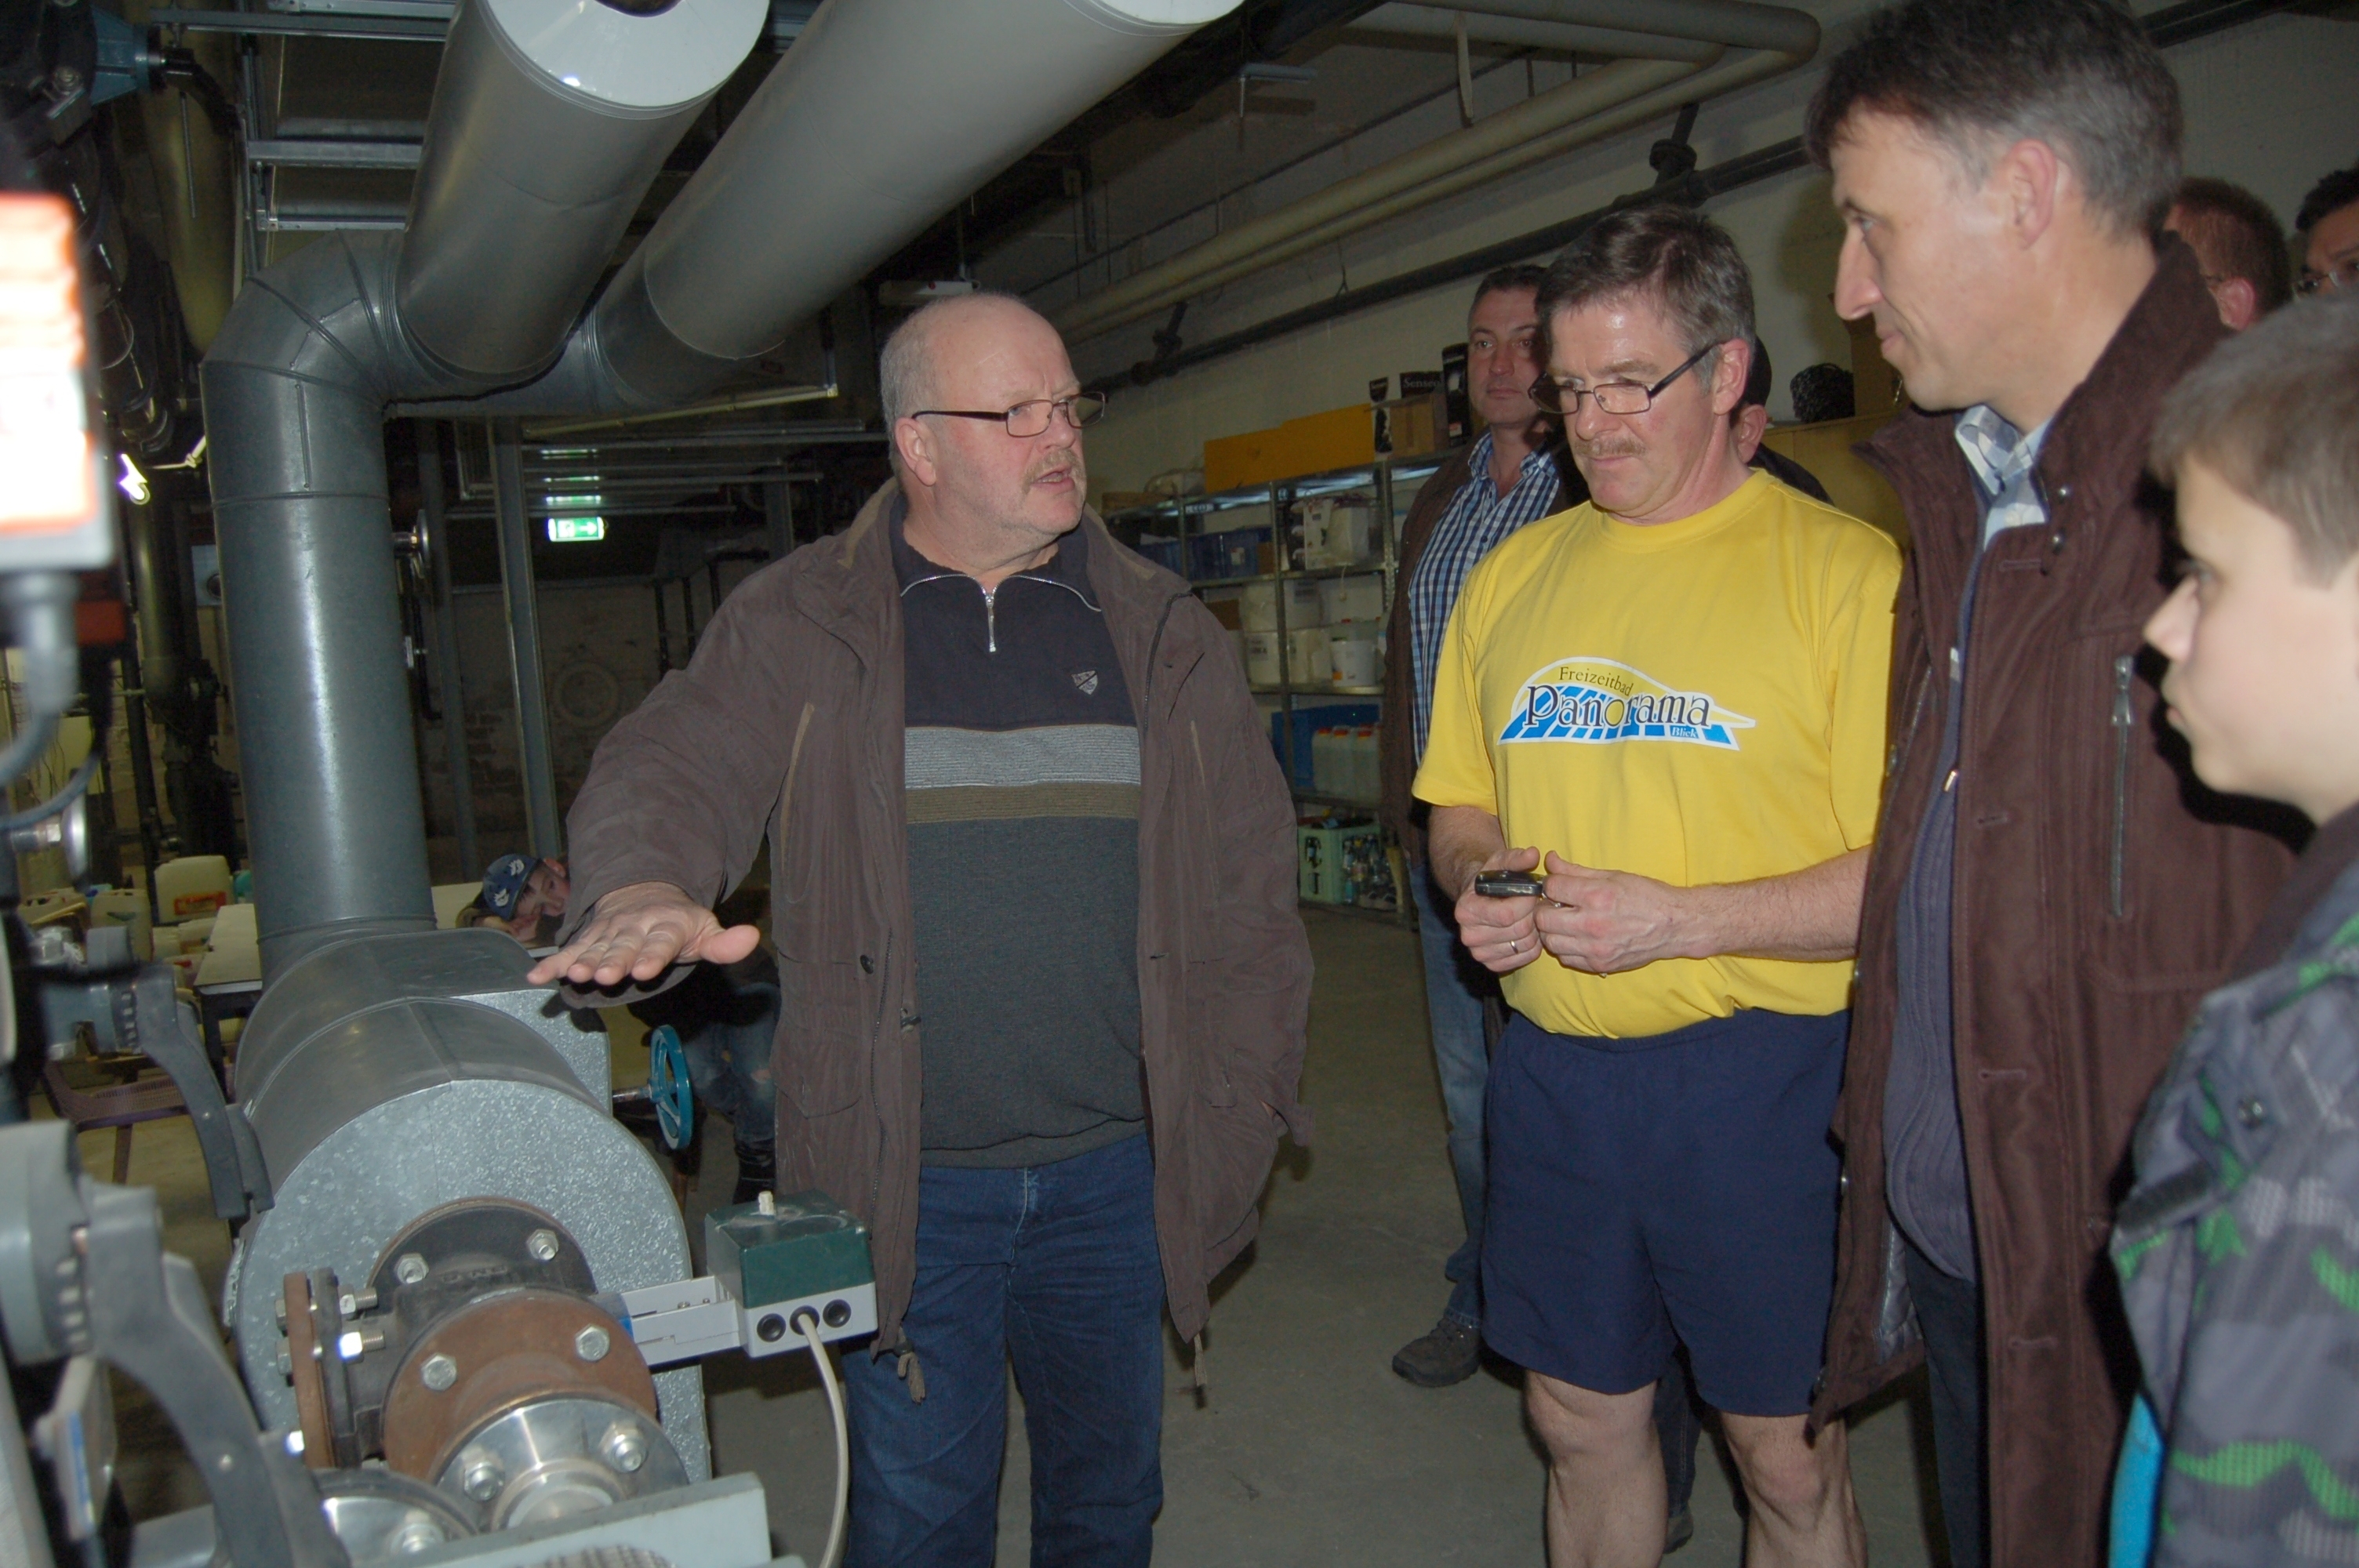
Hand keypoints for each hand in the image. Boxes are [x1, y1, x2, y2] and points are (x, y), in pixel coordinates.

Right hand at [525, 880, 761, 988]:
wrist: (645, 893)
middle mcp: (634, 928)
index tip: (645, 969)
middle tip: (607, 975)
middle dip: (614, 960)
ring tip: (573, 974)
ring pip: (595, 949)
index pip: (661, 942)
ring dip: (583, 961)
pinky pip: (568, 951)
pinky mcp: (589, 939)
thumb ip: (724, 943)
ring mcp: (609, 933)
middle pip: (623, 947)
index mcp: (667, 926)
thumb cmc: (680, 923)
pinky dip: (551, 963)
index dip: (653, 955)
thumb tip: (752, 937)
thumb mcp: (705, 931)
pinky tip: (534, 976)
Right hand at [1453, 845, 1545, 973]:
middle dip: (1533, 914)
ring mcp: (1479, 953)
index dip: (1527, 901)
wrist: (1479, 900)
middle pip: (1518, 930)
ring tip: (1531, 915)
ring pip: (1525, 944)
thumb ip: (1516, 858)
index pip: (1506, 914)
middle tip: (1534, 904)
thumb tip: (1533, 854)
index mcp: (1466, 910)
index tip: (1533, 892)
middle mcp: (1468, 935)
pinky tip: (1528, 931)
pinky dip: (1534, 945)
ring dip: (1536, 929)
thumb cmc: (1491, 879)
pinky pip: (1526, 958)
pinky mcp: (1492, 964)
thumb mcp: (1500, 862)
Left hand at [1534, 853, 1697, 974]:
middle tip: (1556, 904)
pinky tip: (1577, 937)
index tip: (1558, 885)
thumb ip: (1576, 870)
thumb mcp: (1613, 876)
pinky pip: (1566, 958)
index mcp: (1598, 896)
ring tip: (1566, 921)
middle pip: (1543, 918)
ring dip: (1552, 930)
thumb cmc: (1647, 896)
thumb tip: (1549, 859)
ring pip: (1550, 942)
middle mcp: (1593, 925)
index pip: (1551, 888)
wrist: (1675, 926)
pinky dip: (1566, 947)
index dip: (1551, 884)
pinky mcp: (1599, 965)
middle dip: (1544, 908)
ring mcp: (1595, 949)